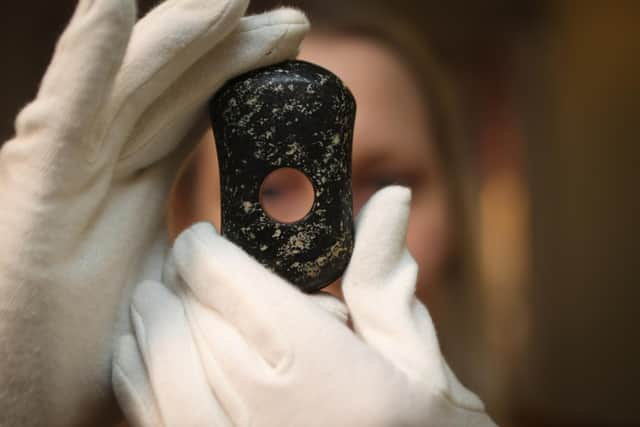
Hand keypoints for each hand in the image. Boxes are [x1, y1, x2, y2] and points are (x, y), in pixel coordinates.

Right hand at [0, 1, 307, 424]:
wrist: (22, 399)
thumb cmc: (90, 355)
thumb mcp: (177, 300)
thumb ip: (230, 279)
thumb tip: (311, 297)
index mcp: (135, 186)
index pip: (194, 110)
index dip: (241, 74)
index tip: (294, 47)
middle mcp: (102, 165)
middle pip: (171, 86)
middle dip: (227, 45)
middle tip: (291, 21)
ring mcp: (67, 168)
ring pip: (129, 84)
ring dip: (178, 33)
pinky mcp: (35, 187)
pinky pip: (68, 111)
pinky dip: (89, 56)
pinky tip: (111, 3)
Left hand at [114, 186, 497, 426]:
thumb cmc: (416, 425)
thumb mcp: (413, 353)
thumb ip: (385, 277)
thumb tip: (393, 195)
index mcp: (324, 370)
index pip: (230, 285)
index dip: (202, 249)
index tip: (203, 237)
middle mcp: (270, 412)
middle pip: (189, 316)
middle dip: (181, 278)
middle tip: (190, 264)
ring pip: (158, 361)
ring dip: (150, 317)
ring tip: (159, 295)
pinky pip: (149, 411)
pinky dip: (135, 369)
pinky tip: (144, 346)